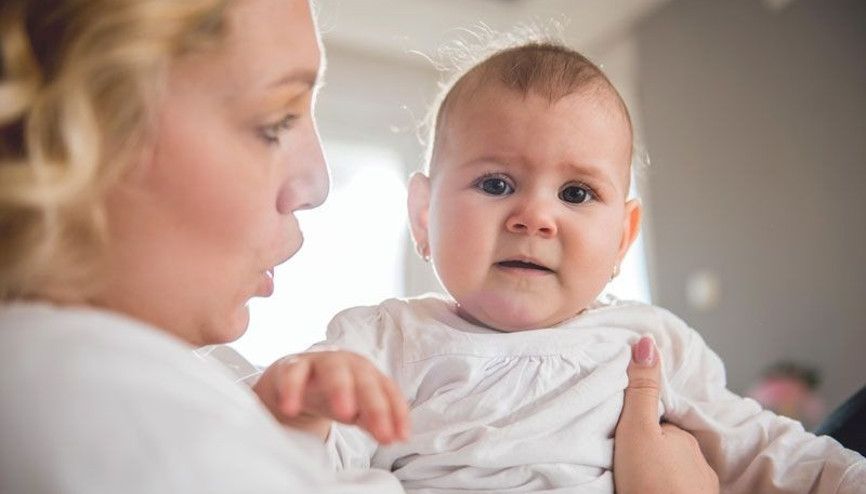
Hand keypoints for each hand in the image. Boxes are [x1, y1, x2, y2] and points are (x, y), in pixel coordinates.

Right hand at [253, 349, 409, 444]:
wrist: (295, 379)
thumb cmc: (332, 395)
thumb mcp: (356, 410)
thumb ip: (372, 422)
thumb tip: (393, 437)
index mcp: (367, 373)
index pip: (388, 391)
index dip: (397, 413)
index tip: (400, 438)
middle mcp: (347, 364)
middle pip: (365, 379)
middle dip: (374, 404)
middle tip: (381, 431)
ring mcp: (320, 363)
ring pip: (333, 369)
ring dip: (341, 388)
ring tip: (345, 413)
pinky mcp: (293, 366)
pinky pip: (293, 374)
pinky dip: (293, 389)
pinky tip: (291, 409)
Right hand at [613, 336, 718, 493]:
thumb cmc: (650, 482)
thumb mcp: (637, 429)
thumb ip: (641, 390)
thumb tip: (647, 341)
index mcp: (683, 439)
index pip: (658, 425)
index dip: (639, 427)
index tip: (621, 435)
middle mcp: (698, 463)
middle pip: (667, 450)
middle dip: (651, 453)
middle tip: (623, 461)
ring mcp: (700, 490)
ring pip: (674, 475)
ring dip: (658, 476)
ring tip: (634, 481)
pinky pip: (678, 492)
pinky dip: (665, 491)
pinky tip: (648, 492)